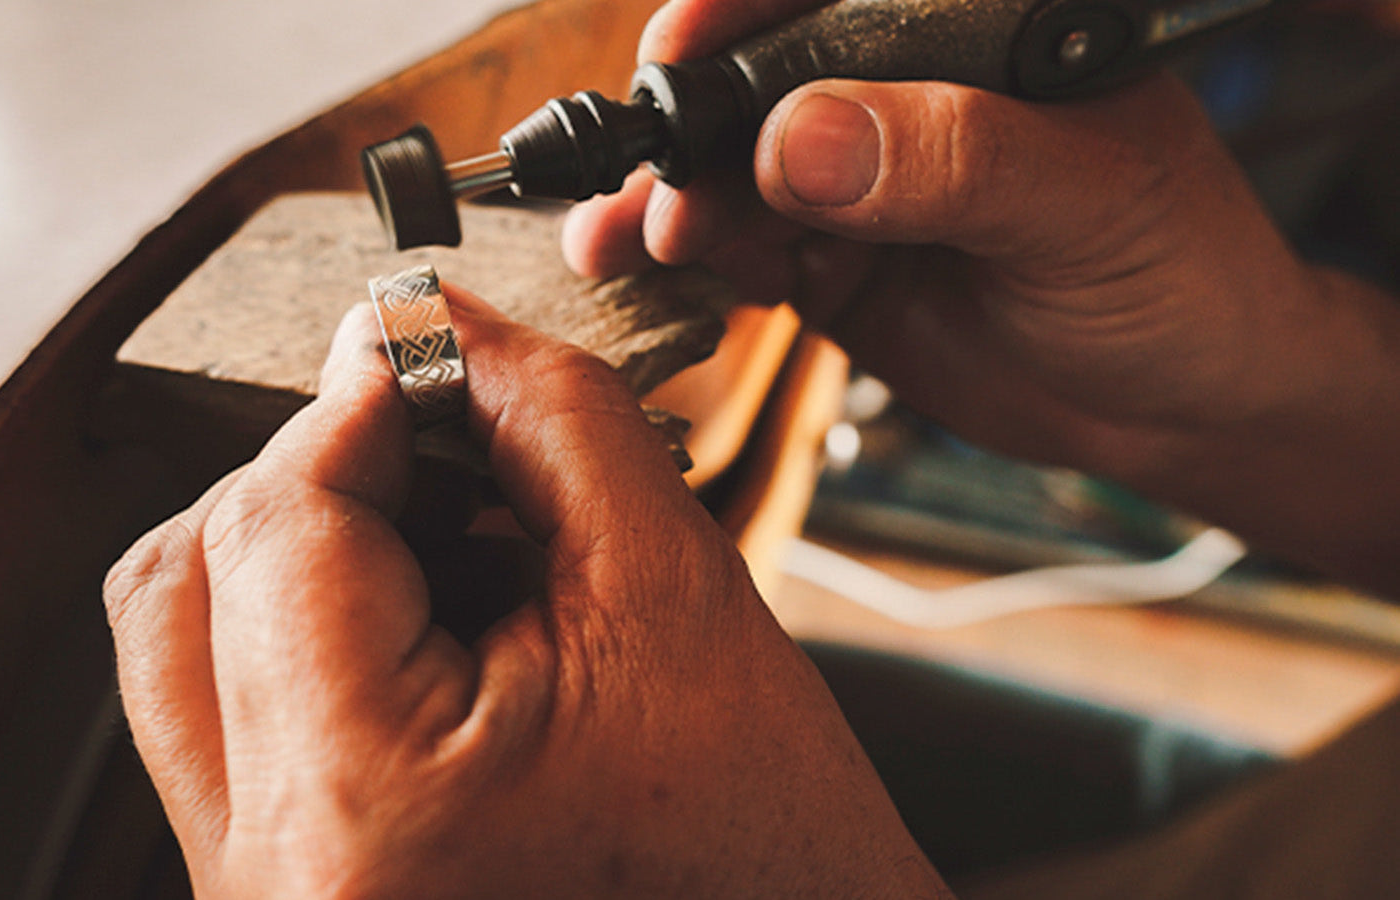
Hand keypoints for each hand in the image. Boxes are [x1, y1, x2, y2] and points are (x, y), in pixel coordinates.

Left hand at [104, 293, 948, 897]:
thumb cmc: (769, 851)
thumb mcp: (672, 593)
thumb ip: (544, 418)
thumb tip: (433, 325)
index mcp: (365, 802)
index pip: (278, 522)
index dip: (356, 403)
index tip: (427, 346)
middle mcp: (276, 878)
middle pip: (193, 580)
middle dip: (324, 472)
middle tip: (444, 431)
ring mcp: (265, 898)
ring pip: (190, 645)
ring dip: (311, 547)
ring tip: (456, 535)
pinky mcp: (287, 891)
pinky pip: (236, 718)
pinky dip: (317, 630)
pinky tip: (441, 615)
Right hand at [564, 0, 1399, 591]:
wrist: (1175, 399)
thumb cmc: (1176, 271)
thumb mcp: (1082, 200)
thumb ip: (951, 160)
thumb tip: (800, 140)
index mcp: (966, 34)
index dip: (742, 9)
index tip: (682, 48)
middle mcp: (898, 96)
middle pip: (756, 83)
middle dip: (681, 127)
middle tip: (645, 183)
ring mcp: (857, 182)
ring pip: (730, 172)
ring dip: (662, 202)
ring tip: (617, 241)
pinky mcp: (831, 262)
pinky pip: (739, 251)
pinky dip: (687, 263)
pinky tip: (646, 272)